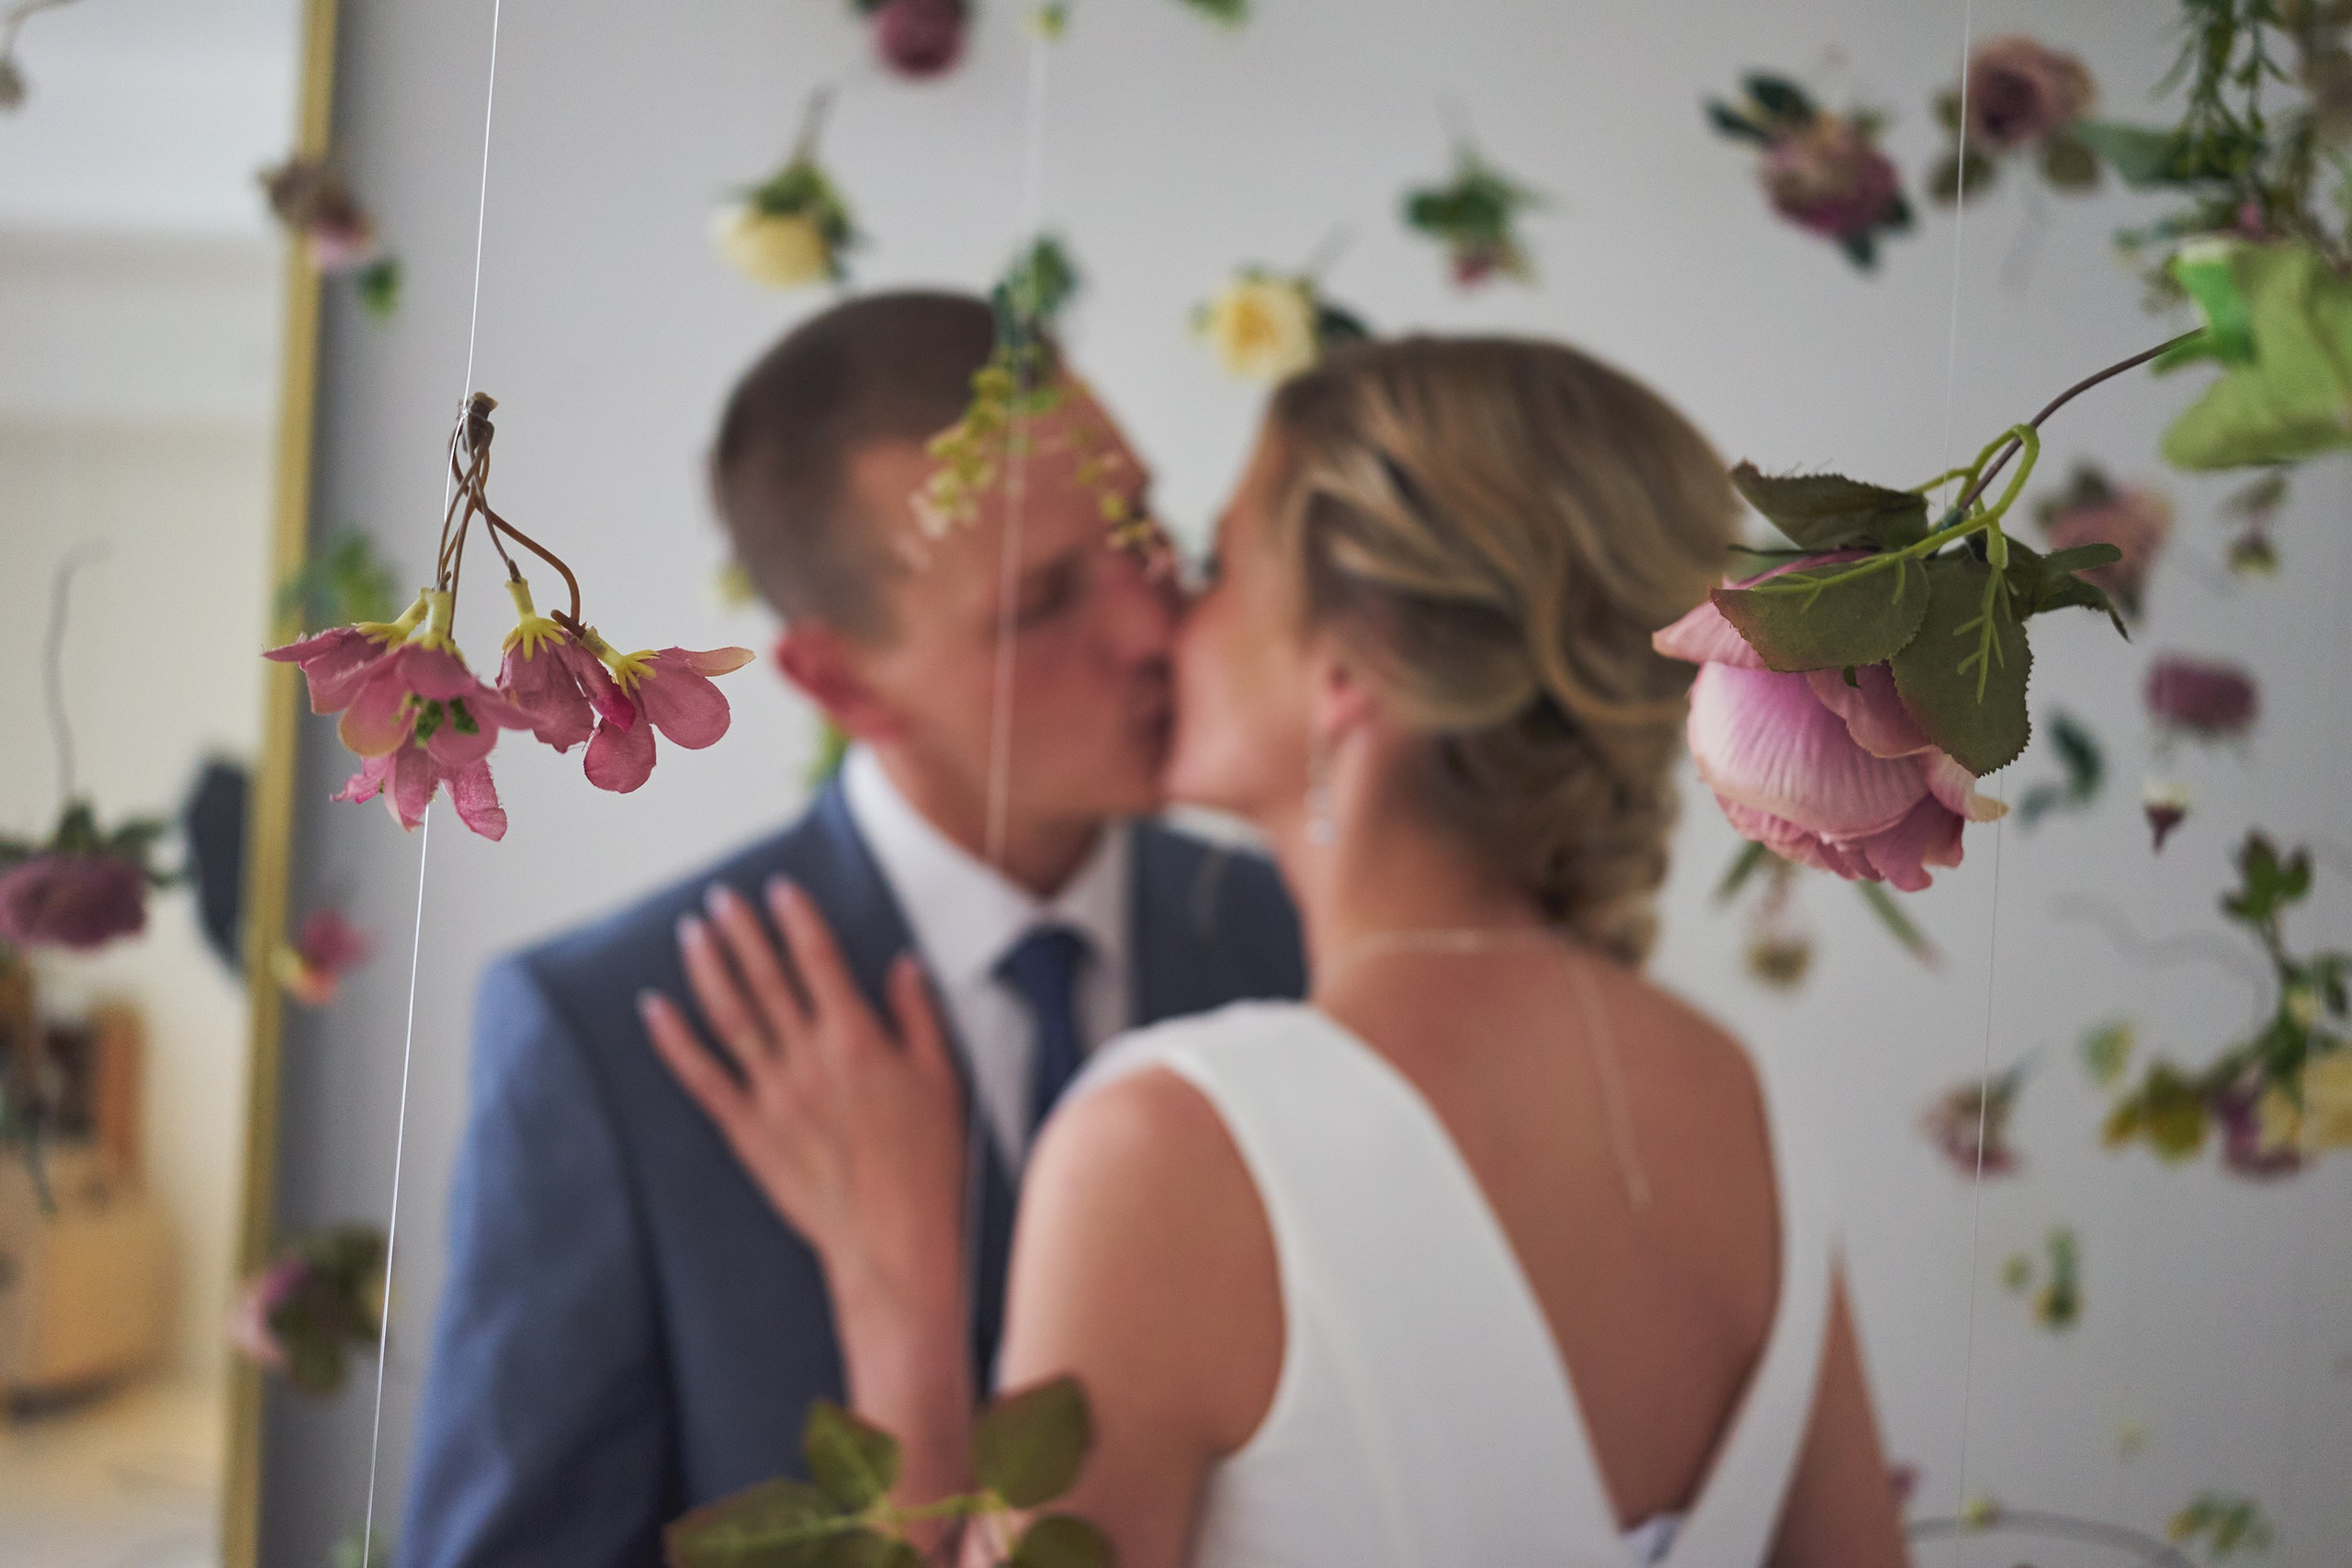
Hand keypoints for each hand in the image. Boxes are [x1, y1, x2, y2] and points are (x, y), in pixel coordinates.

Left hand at [641, 878, 967, 1325]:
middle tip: (721, 897)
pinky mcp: (749, 1131)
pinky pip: (703, 1078)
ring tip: (691, 932)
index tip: (780, 889)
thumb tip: (902, 966)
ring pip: (730, 1016)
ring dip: (707, 969)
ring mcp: (773, 1094)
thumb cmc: (929, 1163)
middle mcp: (809, 1057)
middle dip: (741, 931)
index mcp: (858, 1039)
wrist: (893, 1239)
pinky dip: (675, 1041)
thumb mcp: (942, 1079)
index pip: (819, 959)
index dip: (796, 918)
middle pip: (766, 976)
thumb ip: (918, 1017)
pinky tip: (654, 1009)